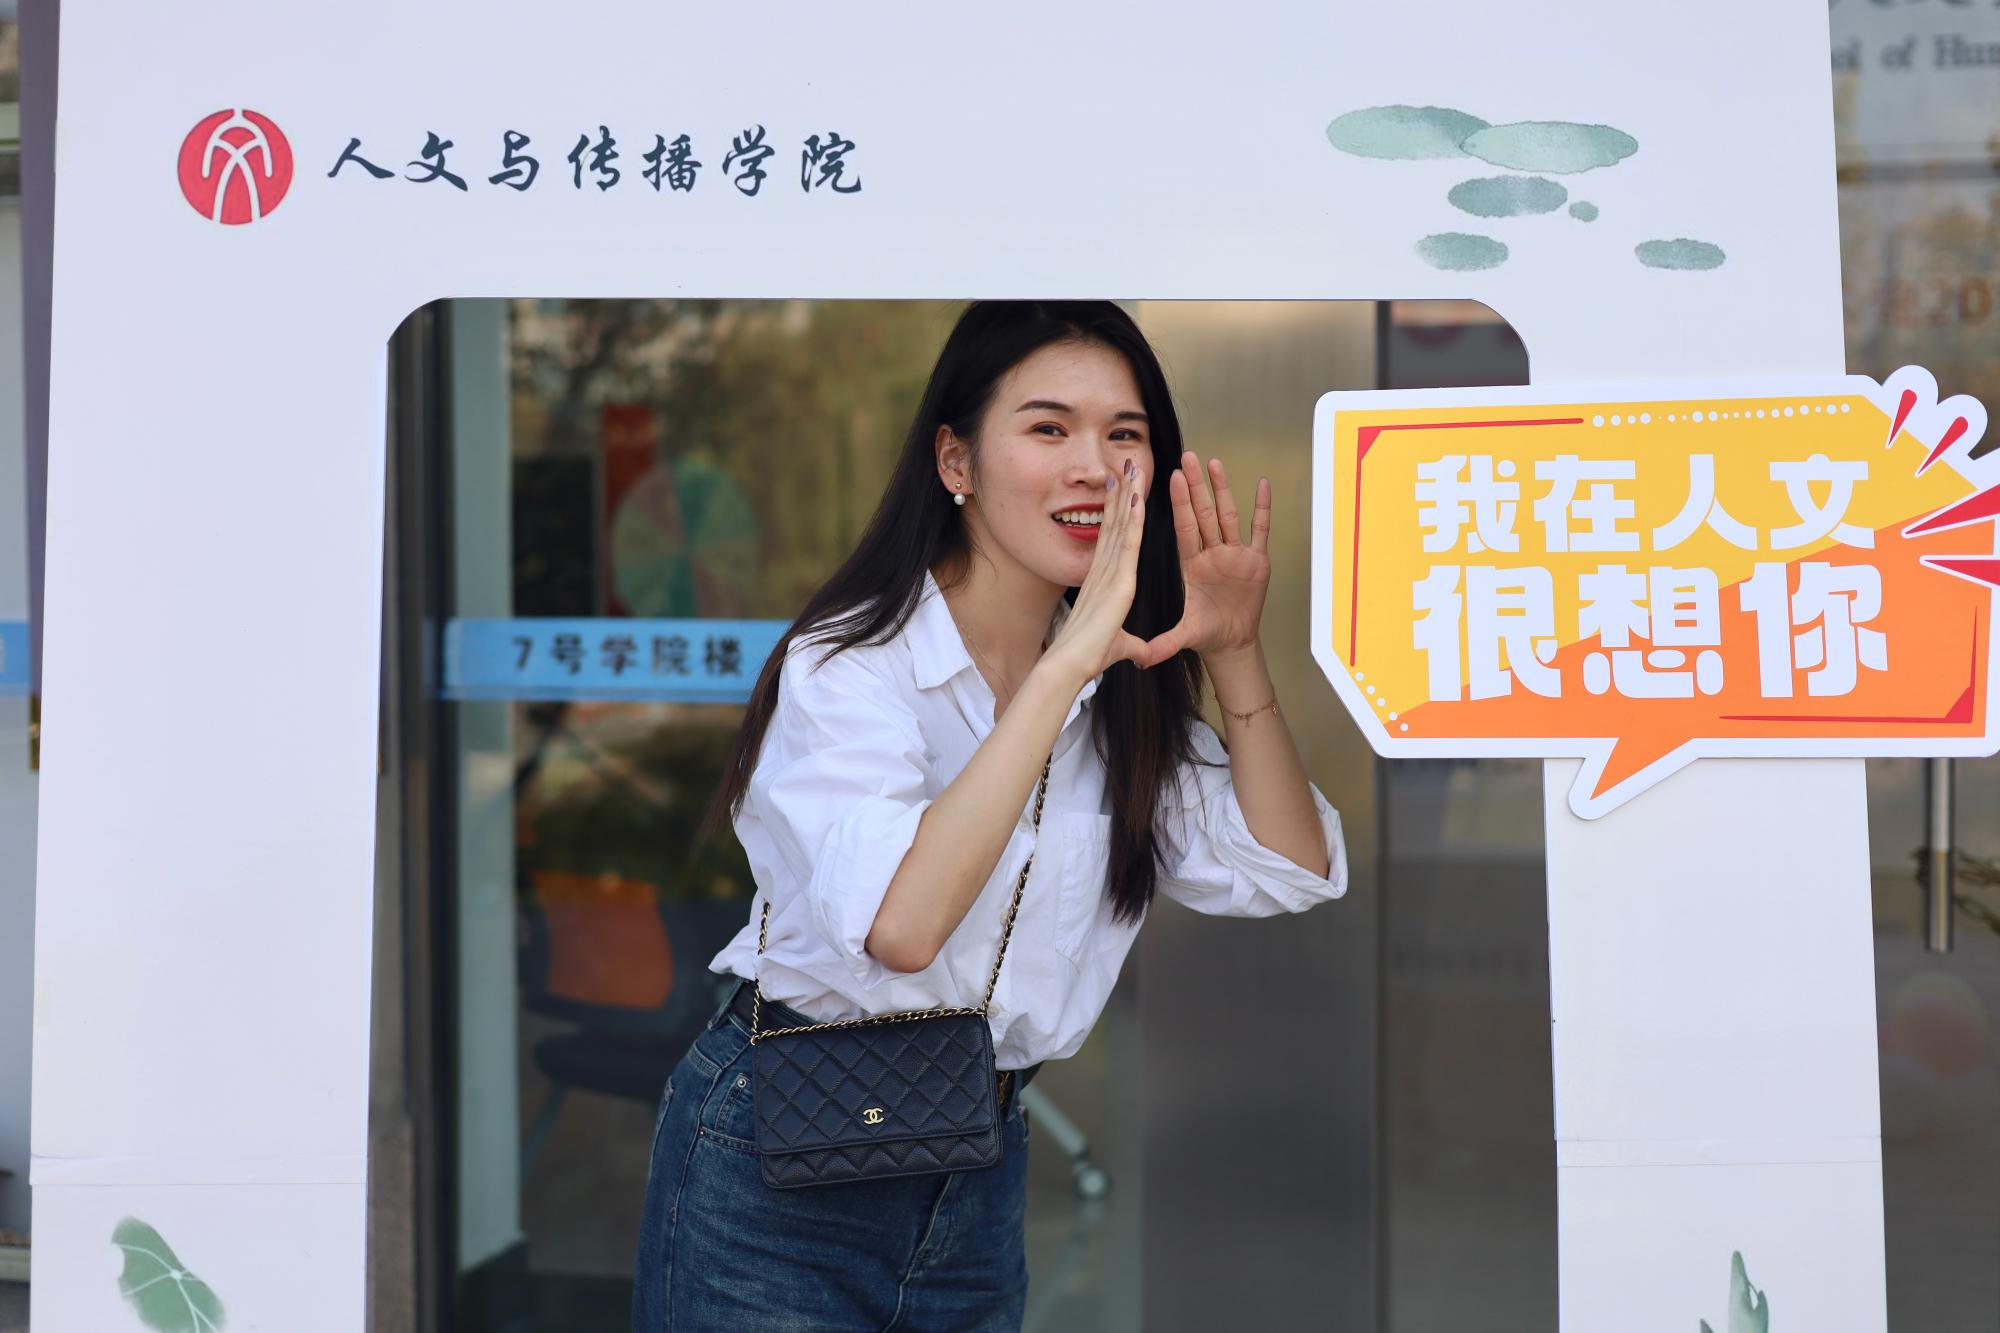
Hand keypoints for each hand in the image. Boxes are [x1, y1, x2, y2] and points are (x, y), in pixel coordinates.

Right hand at [1042, 458, 1155, 686]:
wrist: (1070, 666)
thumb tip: (1146, 656)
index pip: (1113, 538)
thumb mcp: (1120, 647)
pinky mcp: (1119, 581)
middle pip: (1114, 523)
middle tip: (1126, 464)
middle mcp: (1104, 570)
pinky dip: (1133, 519)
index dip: (1117, 511)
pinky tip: (1137, 497)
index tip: (1121, 487)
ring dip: (1128, 495)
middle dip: (1121, 492)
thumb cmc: (1088, 658)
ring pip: (1121, 525)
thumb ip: (1135, 646)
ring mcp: (1110, 572)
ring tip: (1132, 466)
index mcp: (1102, 580)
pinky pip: (1128, 543)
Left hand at [1137, 452, 1270, 667]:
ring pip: (1228, 515)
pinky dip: (1262, 509)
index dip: (1179, 504)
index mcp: (1192, 566)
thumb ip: (1164, 644)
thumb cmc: (1205, 634)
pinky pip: (1260, 530)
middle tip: (1187, 457)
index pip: (1184, 529)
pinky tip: (1262, 485)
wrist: (1230, 642)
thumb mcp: (1183, 637)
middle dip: (1196, 486)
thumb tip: (1141, 659)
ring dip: (1223, 490)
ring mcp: (1235, 555)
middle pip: (1204, 514)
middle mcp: (1212, 555)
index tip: (1169, 478)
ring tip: (1215, 462)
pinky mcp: (1257, 562)